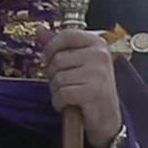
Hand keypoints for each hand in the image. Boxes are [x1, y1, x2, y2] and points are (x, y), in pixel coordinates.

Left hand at [40, 28, 121, 147]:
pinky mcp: (93, 91)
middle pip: (58, 59)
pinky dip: (60, 103)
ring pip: (58, 77)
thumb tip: (40, 30)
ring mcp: (99, 73)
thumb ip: (60, 45)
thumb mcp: (78, 62)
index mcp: (98, 43)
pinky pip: (62, 93)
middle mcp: (101, 55)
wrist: (107, 118)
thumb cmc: (91, 88)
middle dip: (54, 75)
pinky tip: (70, 104)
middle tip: (66, 84)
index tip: (48, 60)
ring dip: (57, 91)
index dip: (51, 48)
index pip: (66, 35)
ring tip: (69, 95)